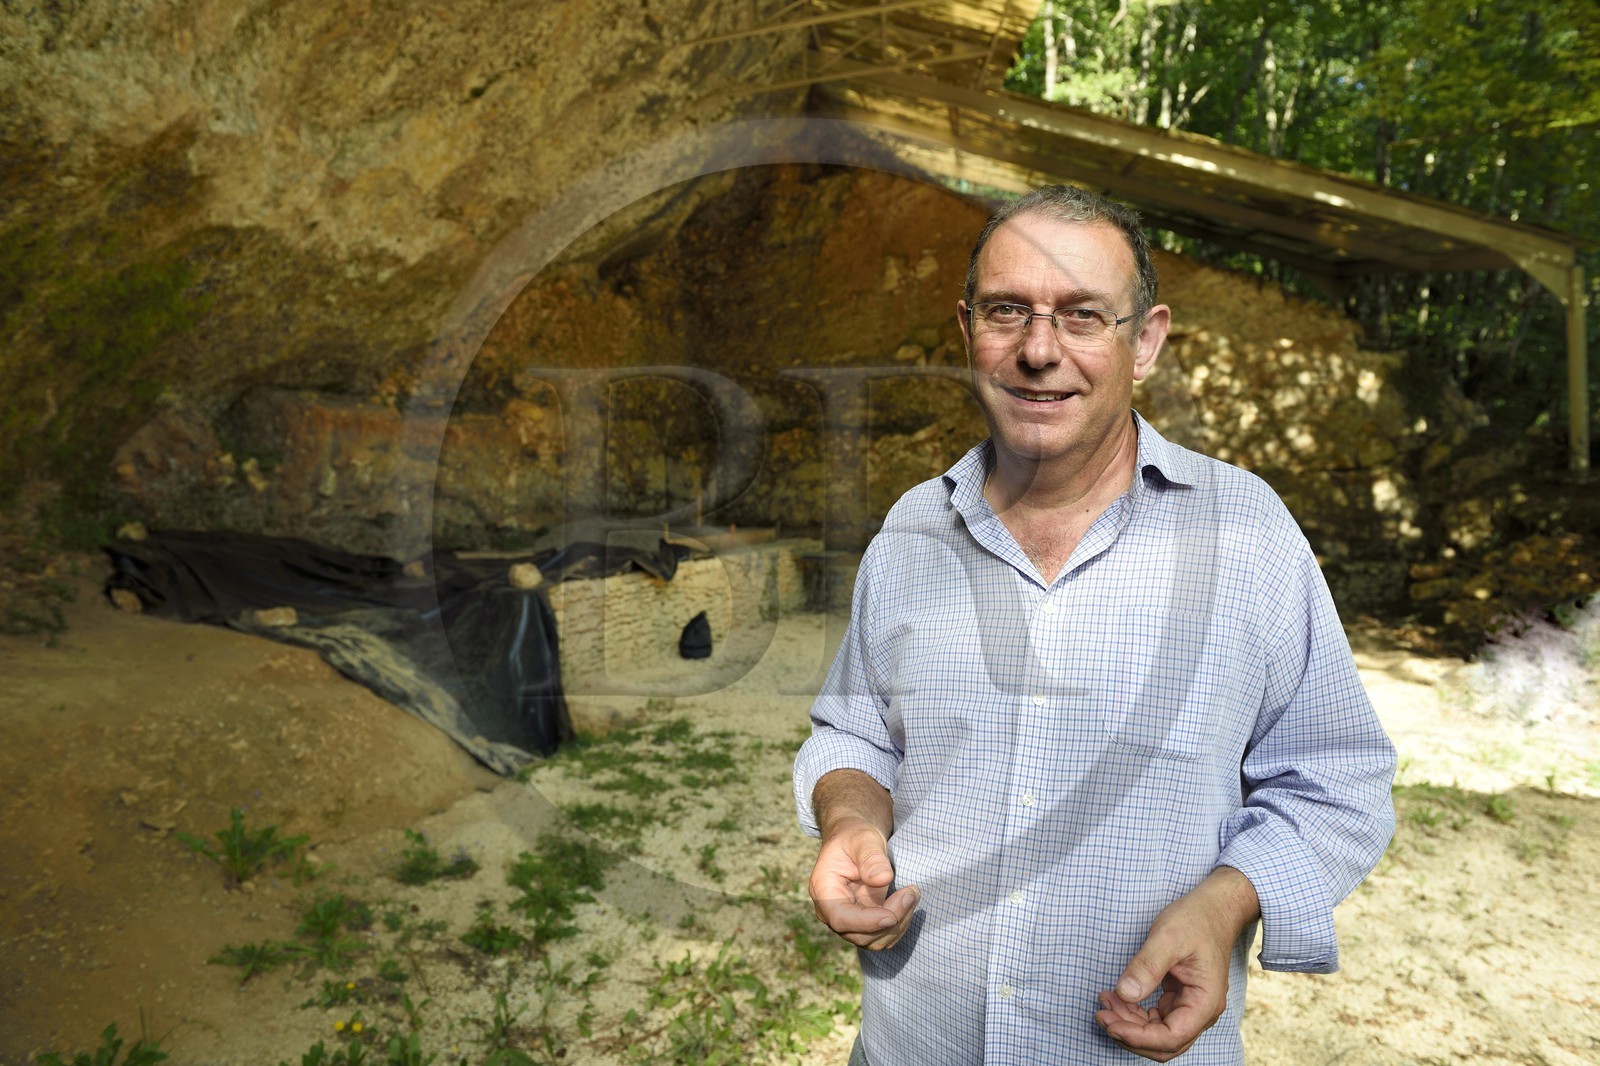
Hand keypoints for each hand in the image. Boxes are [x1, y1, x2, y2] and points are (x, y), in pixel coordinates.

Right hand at [807, 816, 919, 950]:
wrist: (856, 840)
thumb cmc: (855, 835)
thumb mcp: (863, 838)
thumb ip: (871, 857)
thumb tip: (882, 879)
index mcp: (823, 889)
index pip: (841, 918)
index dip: (867, 923)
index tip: (892, 915)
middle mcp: (832, 911)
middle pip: (860, 935)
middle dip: (891, 919)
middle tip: (912, 892)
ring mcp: (849, 920)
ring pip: (875, 941)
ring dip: (899, 923)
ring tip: (912, 893)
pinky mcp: (865, 923)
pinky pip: (883, 936)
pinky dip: (900, 924)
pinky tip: (908, 901)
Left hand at [1095, 867, 1258, 1061]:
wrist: (1212, 908)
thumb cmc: (1195, 919)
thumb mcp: (1168, 937)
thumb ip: (1147, 966)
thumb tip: (1124, 993)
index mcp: (1205, 1002)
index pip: (1171, 1037)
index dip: (1137, 1037)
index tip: (1109, 1022)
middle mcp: (1200, 1012)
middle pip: (1164, 1043)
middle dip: (1129, 1034)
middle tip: (1100, 1014)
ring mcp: (1190, 1007)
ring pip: (1157, 1033)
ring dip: (1128, 1024)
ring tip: (1104, 1001)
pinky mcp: (1178, 1000)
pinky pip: (1155, 1019)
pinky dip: (1134, 1014)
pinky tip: (1115, 998)